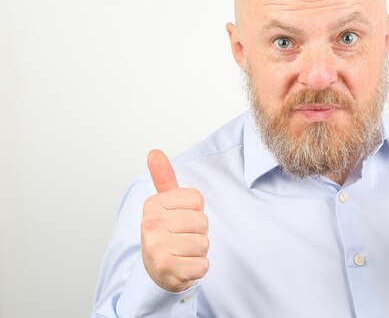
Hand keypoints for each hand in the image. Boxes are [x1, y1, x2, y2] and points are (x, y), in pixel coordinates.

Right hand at [141, 149, 209, 291]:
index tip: (180, 219)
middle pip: (202, 222)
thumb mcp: (164, 203)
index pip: (197, 199)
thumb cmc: (166, 233)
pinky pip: (203, 265)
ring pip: (203, 243)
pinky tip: (183, 266)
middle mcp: (150, 224)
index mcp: (153, 205)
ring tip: (182, 252)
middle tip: (182, 238)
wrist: (155, 270)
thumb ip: (164, 177)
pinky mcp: (166, 269)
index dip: (195, 211)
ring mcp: (156, 248)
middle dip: (198, 233)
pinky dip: (198, 268)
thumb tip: (154, 152)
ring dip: (198, 251)